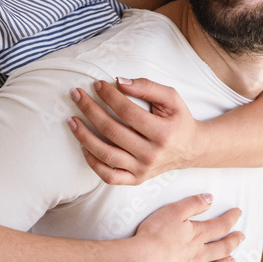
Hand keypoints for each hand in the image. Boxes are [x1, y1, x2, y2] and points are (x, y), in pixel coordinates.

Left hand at [68, 78, 199, 184]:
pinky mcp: (136, 179)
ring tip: (71, 120)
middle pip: (112, 131)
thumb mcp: (171, 98)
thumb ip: (147, 87)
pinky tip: (83, 145)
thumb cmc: (178, 120)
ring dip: (84, 135)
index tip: (97, 84)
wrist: (190, 149)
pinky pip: (108, 175)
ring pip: (105, 154)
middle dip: (90, 109)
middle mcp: (152, 154)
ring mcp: (142, 170)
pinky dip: (92, 162)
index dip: (109, 97)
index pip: (128, 112)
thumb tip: (119, 82)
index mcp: (163, 132)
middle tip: (77, 95)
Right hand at [131, 193, 242, 261]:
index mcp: (197, 236)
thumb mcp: (173, 211)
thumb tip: (210, 199)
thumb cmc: (154, 235)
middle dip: (233, 241)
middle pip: (221, 249)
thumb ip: (193, 203)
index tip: (238, 213)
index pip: (220, 226)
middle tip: (241, 237)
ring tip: (232, 261)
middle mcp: (198, 256)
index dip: (231, 218)